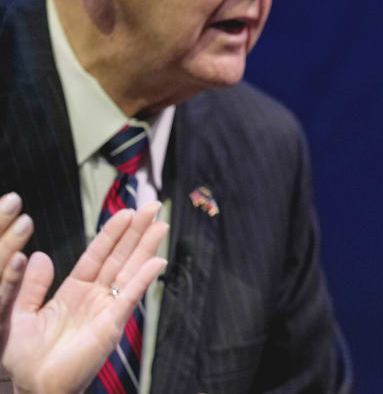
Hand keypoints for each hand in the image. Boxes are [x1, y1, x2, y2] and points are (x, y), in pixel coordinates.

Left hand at [2, 202, 167, 393]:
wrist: (32, 386)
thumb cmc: (24, 358)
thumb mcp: (20, 313)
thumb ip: (31, 285)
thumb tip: (39, 254)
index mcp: (74, 291)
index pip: (97, 255)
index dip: (111, 233)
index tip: (127, 212)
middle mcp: (94, 297)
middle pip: (120, 257)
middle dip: (137, 232)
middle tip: (154, 207)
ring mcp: (106, 309)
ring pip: (130, 271)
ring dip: (146, 248)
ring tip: (162, 225)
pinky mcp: (112, 325)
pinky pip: (129, 297)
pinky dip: (143, 280)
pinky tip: (157, 262)